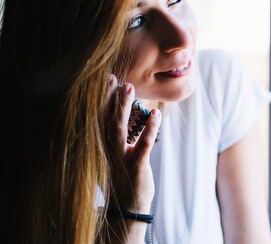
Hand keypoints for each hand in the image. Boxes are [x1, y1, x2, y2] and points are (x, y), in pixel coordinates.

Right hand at [105, 75, 160, 212]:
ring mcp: (120, 156)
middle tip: (113, 76)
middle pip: (105, 118)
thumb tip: (121, 110)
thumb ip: (117, 133)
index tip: (107, 77)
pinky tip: (156, 114)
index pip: (100, 117)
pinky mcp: (135, 165)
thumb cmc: (123, 175)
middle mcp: (107, 148)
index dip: (103, 97)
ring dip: (124, 107)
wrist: (127, 206)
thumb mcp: (117, 153)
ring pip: (120, 128)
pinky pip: (142, 145)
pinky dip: (150, 129)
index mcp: (103, 144)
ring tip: (130, 88)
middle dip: (109, 97)